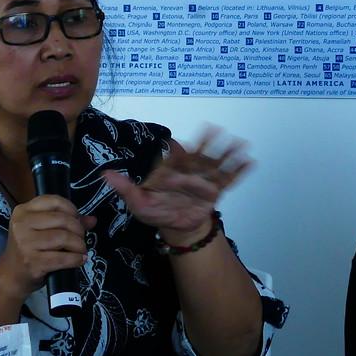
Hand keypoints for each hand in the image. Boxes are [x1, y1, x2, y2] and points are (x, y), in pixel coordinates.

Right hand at [0, 195, 95, 298]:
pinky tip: (80, 259)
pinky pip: (62, 258)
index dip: (71, 209)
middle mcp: (22, 224)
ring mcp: (26, 243)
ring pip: (63, 237)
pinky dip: (75, 259)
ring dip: (79, 245)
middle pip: (61, 219)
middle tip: (81, 238)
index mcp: (23, 211)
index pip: (54, 201)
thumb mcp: (41, 231)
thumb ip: (65, 222)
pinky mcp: (33, 262)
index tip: (77, 220)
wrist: (11, 276)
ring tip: (81, 250)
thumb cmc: (28, 249)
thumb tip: (92, 220)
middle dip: (78, 229)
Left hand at [103, 126, 251, 243]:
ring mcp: (204, 179)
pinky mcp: (216, 190)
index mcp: (171, 170)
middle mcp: (189, 170)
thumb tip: (106, 175)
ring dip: (227, 153)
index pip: (174, 158)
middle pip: (199, 154)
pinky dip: (239, 171)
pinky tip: (249, 162)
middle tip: (215, 129)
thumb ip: (125, 188)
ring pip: (216, 163)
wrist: (177, 227)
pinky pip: (229, 179)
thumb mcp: (138, 201)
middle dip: (207, 142)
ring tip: (240, 143)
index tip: (178, 142)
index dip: (176, 150)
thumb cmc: (156, 211)